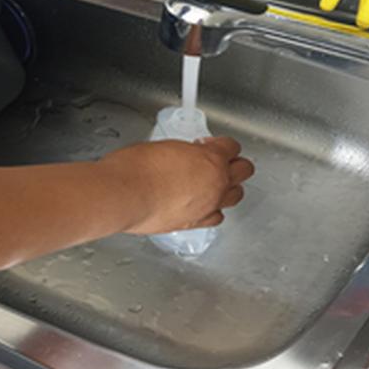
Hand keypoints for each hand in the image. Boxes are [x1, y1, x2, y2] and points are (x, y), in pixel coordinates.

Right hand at [99, 137, 253, 234]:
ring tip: (215, 184)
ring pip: (235, 196)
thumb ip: (183, 152)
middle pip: (244, 170)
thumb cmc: (137, 169)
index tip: (210, 144)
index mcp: (211, 158)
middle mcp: (216, 184)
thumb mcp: (164, 147)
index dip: (221, 144)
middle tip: (220, 161)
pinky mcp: (194, 224)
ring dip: (228, 188)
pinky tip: (202, 205)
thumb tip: (183, 155)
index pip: (231, 146)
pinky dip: (212, 210)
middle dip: (234, 164)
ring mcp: (208, 206)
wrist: (124, 195)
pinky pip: (216, 217)